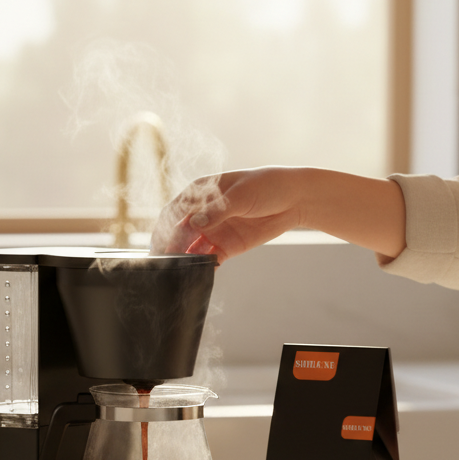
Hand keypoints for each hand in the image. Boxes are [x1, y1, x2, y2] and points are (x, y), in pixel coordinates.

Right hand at [150, 168, 306, 259]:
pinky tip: (199, 273)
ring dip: (185, 259)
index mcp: (200, 193)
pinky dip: (203, 267)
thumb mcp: (241, 194)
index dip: (166, 226)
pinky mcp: (225, 247)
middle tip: (167, 261)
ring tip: (181, 270)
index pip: (175, 211)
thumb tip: (194, 223)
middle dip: (172, 247)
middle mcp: (202, 213)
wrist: (295, 199)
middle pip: (179, 232)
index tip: (163, 241)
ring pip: (191, 248)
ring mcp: (213, 231)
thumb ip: (217, 210)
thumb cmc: (267, 186)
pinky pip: (209, 259)